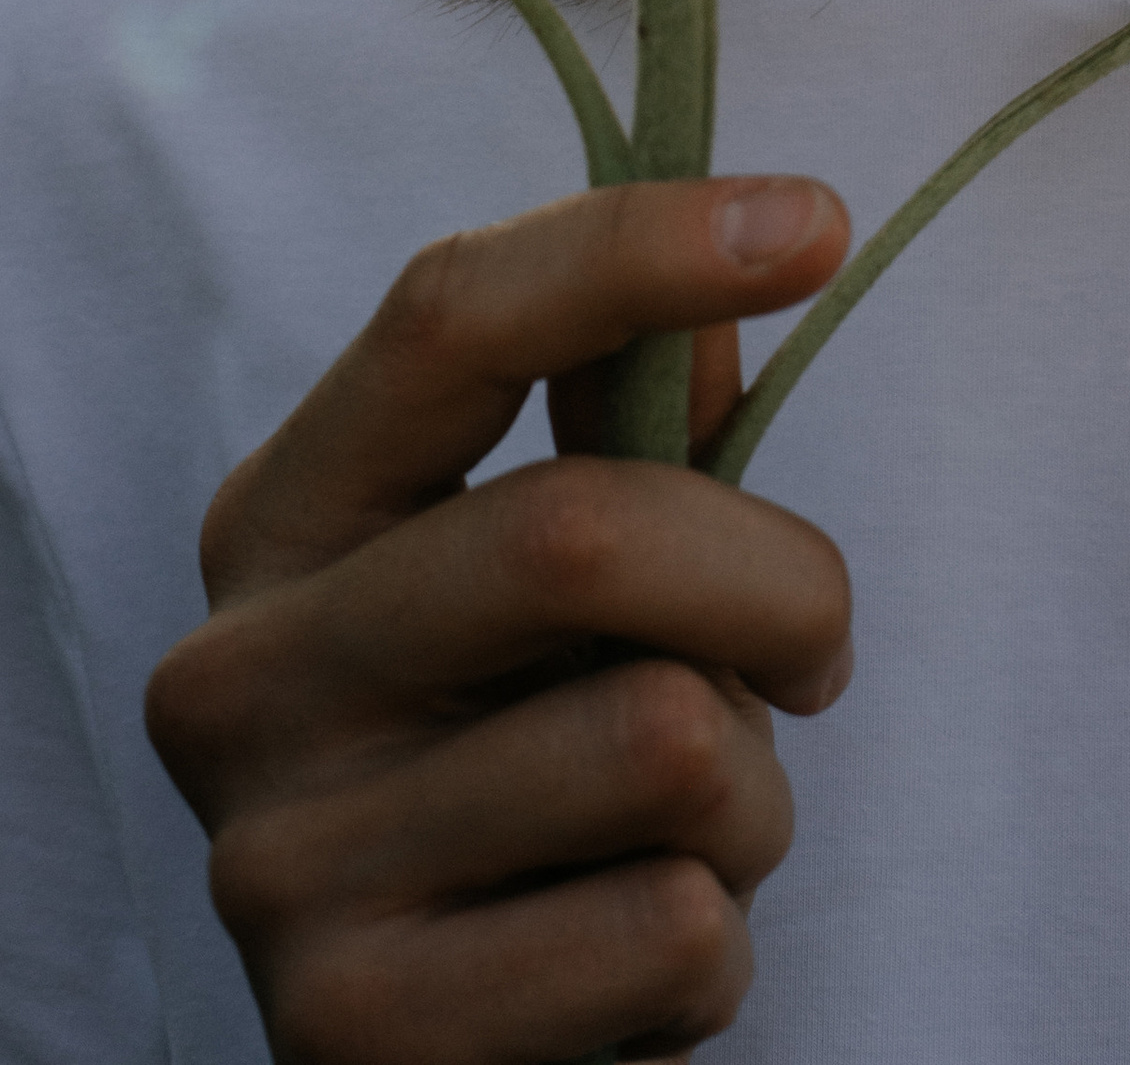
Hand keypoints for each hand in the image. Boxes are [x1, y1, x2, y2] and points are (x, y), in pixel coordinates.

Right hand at [146, 177, 854, 1063]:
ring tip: (680, 840)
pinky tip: (629, 962)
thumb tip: (734, 274)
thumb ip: (637, 427)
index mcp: (284, 518)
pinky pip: (671, 929)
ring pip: (665, 743)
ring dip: (753, 798)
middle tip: (811, 655)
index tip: (818, 219)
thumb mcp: (567, 585)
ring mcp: (278, 866)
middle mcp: (239, 677)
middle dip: (778, 583)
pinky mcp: (360, 1033)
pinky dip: (714, 948)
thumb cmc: (532, 770)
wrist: (462, 1060)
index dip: (639, 249)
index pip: (451, 315)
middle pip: (585, 527)